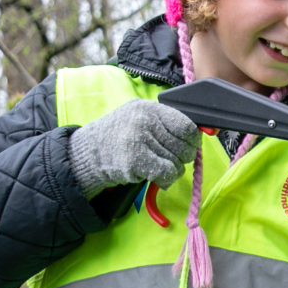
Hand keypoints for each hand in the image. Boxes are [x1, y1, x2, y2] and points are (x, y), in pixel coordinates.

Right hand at [68, 98, 200, 194]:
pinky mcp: (134, 160)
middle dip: (181, 158)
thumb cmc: (120, 137)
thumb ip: (167, 124)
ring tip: (156, 166)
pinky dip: (166, 179)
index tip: (190, 146)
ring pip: (177, 163)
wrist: (89, 152)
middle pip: (184, 147)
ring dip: (172, 170)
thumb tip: (198, 135)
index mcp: (149, 108)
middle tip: (168, 159)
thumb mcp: (141, 119)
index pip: (186, 125)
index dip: (193, 140)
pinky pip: (167, 173)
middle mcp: (144, 121)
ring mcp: (138, 140)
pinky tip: (155, 176)